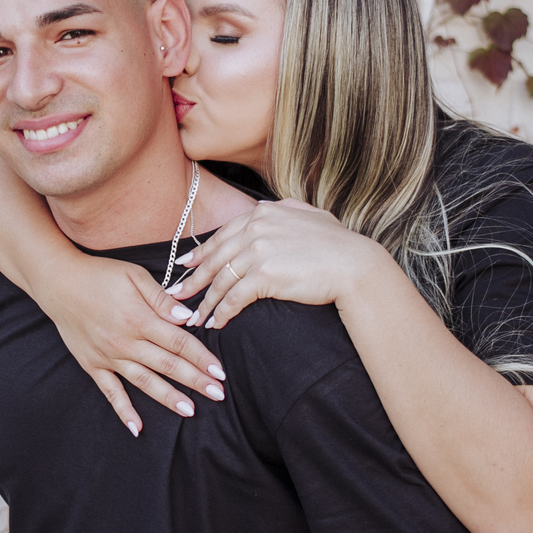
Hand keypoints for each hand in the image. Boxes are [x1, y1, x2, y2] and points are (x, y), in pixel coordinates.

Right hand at [41, 254, 227, 435]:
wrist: (59, 282)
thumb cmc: (99, 275)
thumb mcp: (134, 276)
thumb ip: (161, 299)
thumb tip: (187, 318)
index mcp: (139, 318)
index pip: (178, 342)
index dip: (201, 357)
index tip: (220, 371)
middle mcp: (125, 342)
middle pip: (168, 365)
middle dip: (195, 381)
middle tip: (218, 394)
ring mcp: (108, 357)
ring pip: (144, 382)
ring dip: (168, 398)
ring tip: (190, 411)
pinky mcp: (93, 365)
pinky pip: (111, 392)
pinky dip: (124, 410)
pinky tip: (137, 428)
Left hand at [167, 198, 380, 328]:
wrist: (355, 265)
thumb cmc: (338, 243)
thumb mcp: (310, 216)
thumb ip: (285, 211)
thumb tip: (271, 209)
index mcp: (263, 213)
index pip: (223, 234)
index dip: (203, 252)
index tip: (188, 265)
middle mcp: (256, 227)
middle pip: (215, 257)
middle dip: (193, 279)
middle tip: (177, 294)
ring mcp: (258, 250)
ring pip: (221, 279)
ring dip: (206, 302)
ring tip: (195, 318)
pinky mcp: (264, 275)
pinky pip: (234, 297)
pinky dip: (222, 312)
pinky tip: (216, 324)